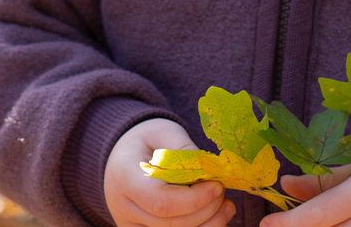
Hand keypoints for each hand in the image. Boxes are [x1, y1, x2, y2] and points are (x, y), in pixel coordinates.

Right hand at [104, 118, 235, 226]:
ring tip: (226, 206)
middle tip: (223, 191)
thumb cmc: (147, 139)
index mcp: (124, 178)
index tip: (216, 186)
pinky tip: (214, 217)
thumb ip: (184, 150)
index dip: (193, 199)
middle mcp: (124, 208)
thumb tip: (210, 171)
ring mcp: (131, 225)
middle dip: (205, 211)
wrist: (123, 153)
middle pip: (170, 223)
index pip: (160, 201)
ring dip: (206, 225)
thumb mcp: (165, 132)